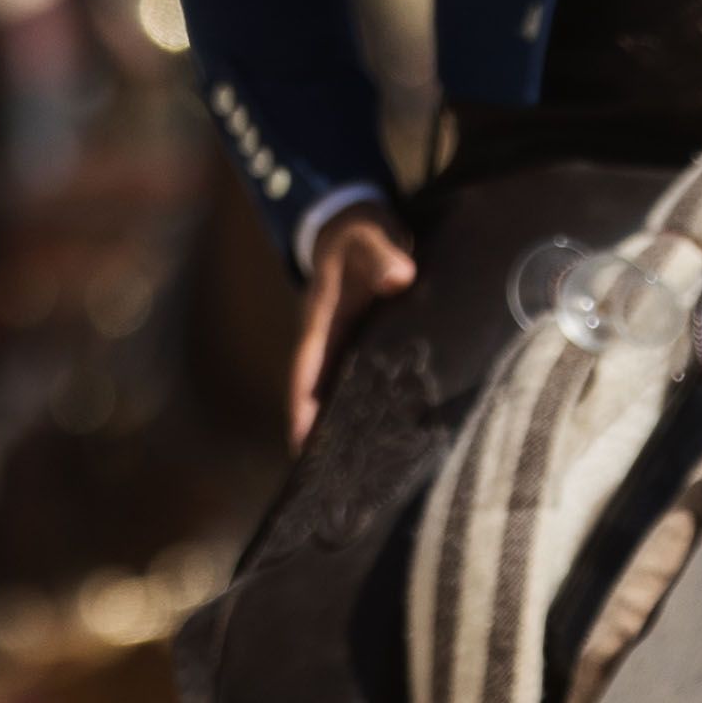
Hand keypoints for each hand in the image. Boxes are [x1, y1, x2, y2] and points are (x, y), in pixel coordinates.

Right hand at [287, 209, 418, 448]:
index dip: (302, 408)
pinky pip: (363, 383)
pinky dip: (368, 408)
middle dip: (323, 434)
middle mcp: (326, 341)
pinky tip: (389, 433)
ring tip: (362, 470)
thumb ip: (381, 251)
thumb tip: (399, 276)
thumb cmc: (360, 232)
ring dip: (346, 426)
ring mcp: (344, 345)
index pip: (306, 373)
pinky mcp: (363, 345)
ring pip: (340, 393)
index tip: (302, 446)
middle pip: (319, 395)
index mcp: (320, 322)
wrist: (354, 223)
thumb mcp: (368, 233)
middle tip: (335, 480)